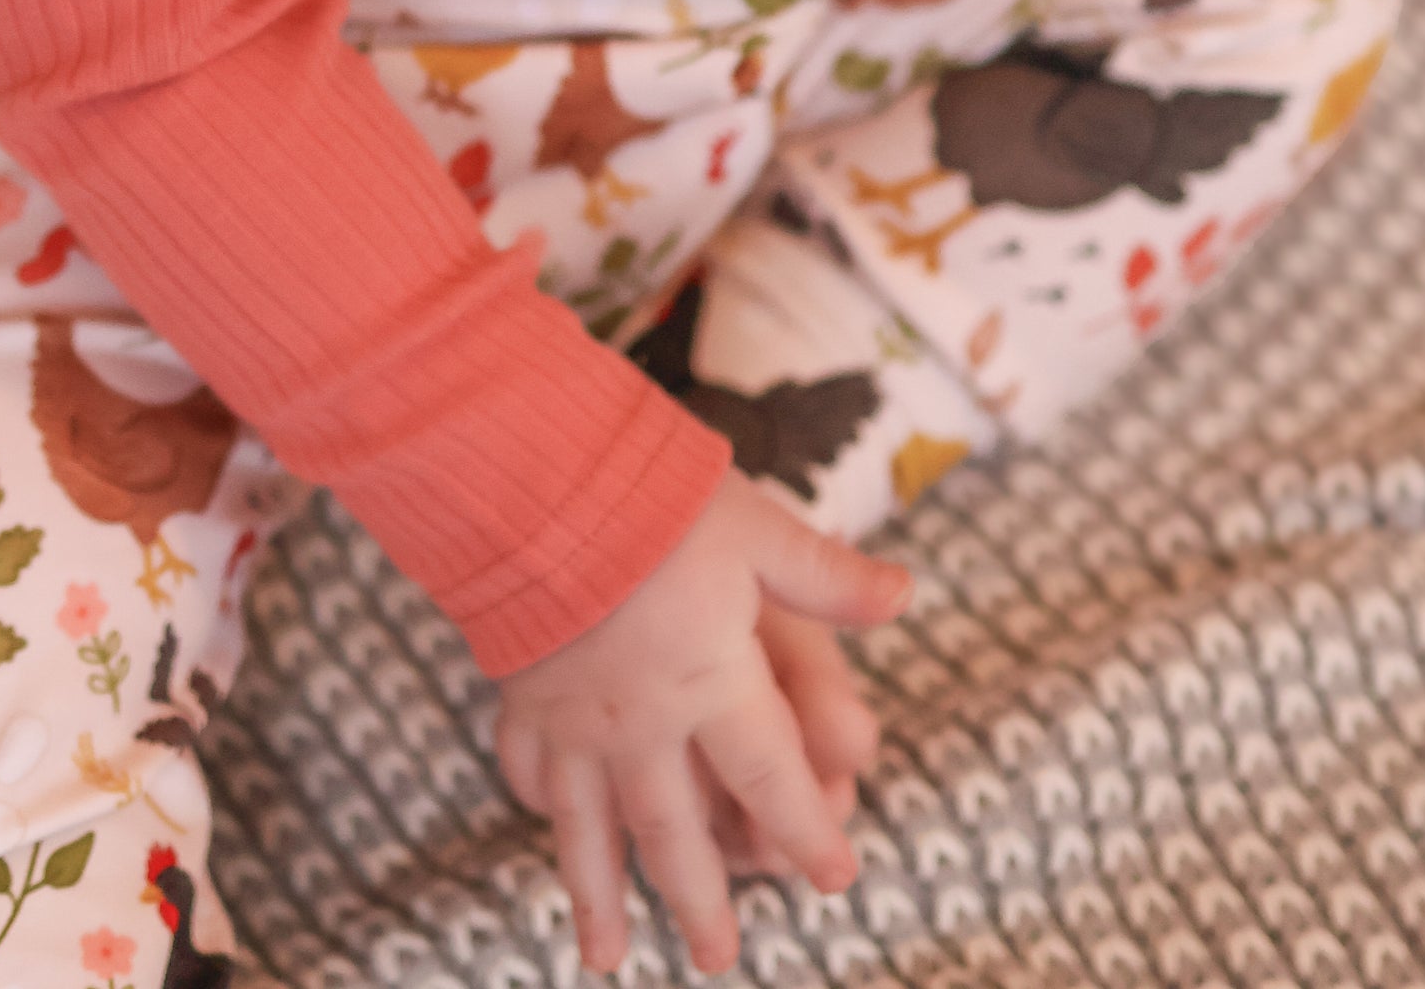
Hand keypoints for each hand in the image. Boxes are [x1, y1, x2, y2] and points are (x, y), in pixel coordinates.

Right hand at [494, 472, 907, 975]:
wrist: (534, 482)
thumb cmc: (654, 500)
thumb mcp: (757, 527)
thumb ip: (826, 575)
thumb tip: (904, 594)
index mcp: (711, 683)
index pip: (772, 779)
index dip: (808, 831)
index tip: (835, 877)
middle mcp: (641, 722)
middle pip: (674, 831)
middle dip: (699, 898)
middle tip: (717, 957)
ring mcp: (572, 717)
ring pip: (589, 826)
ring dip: (599, 893)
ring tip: (606, 956)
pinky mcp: (519, 690)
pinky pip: (525, 762)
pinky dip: (530, 797)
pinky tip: (534, 816)